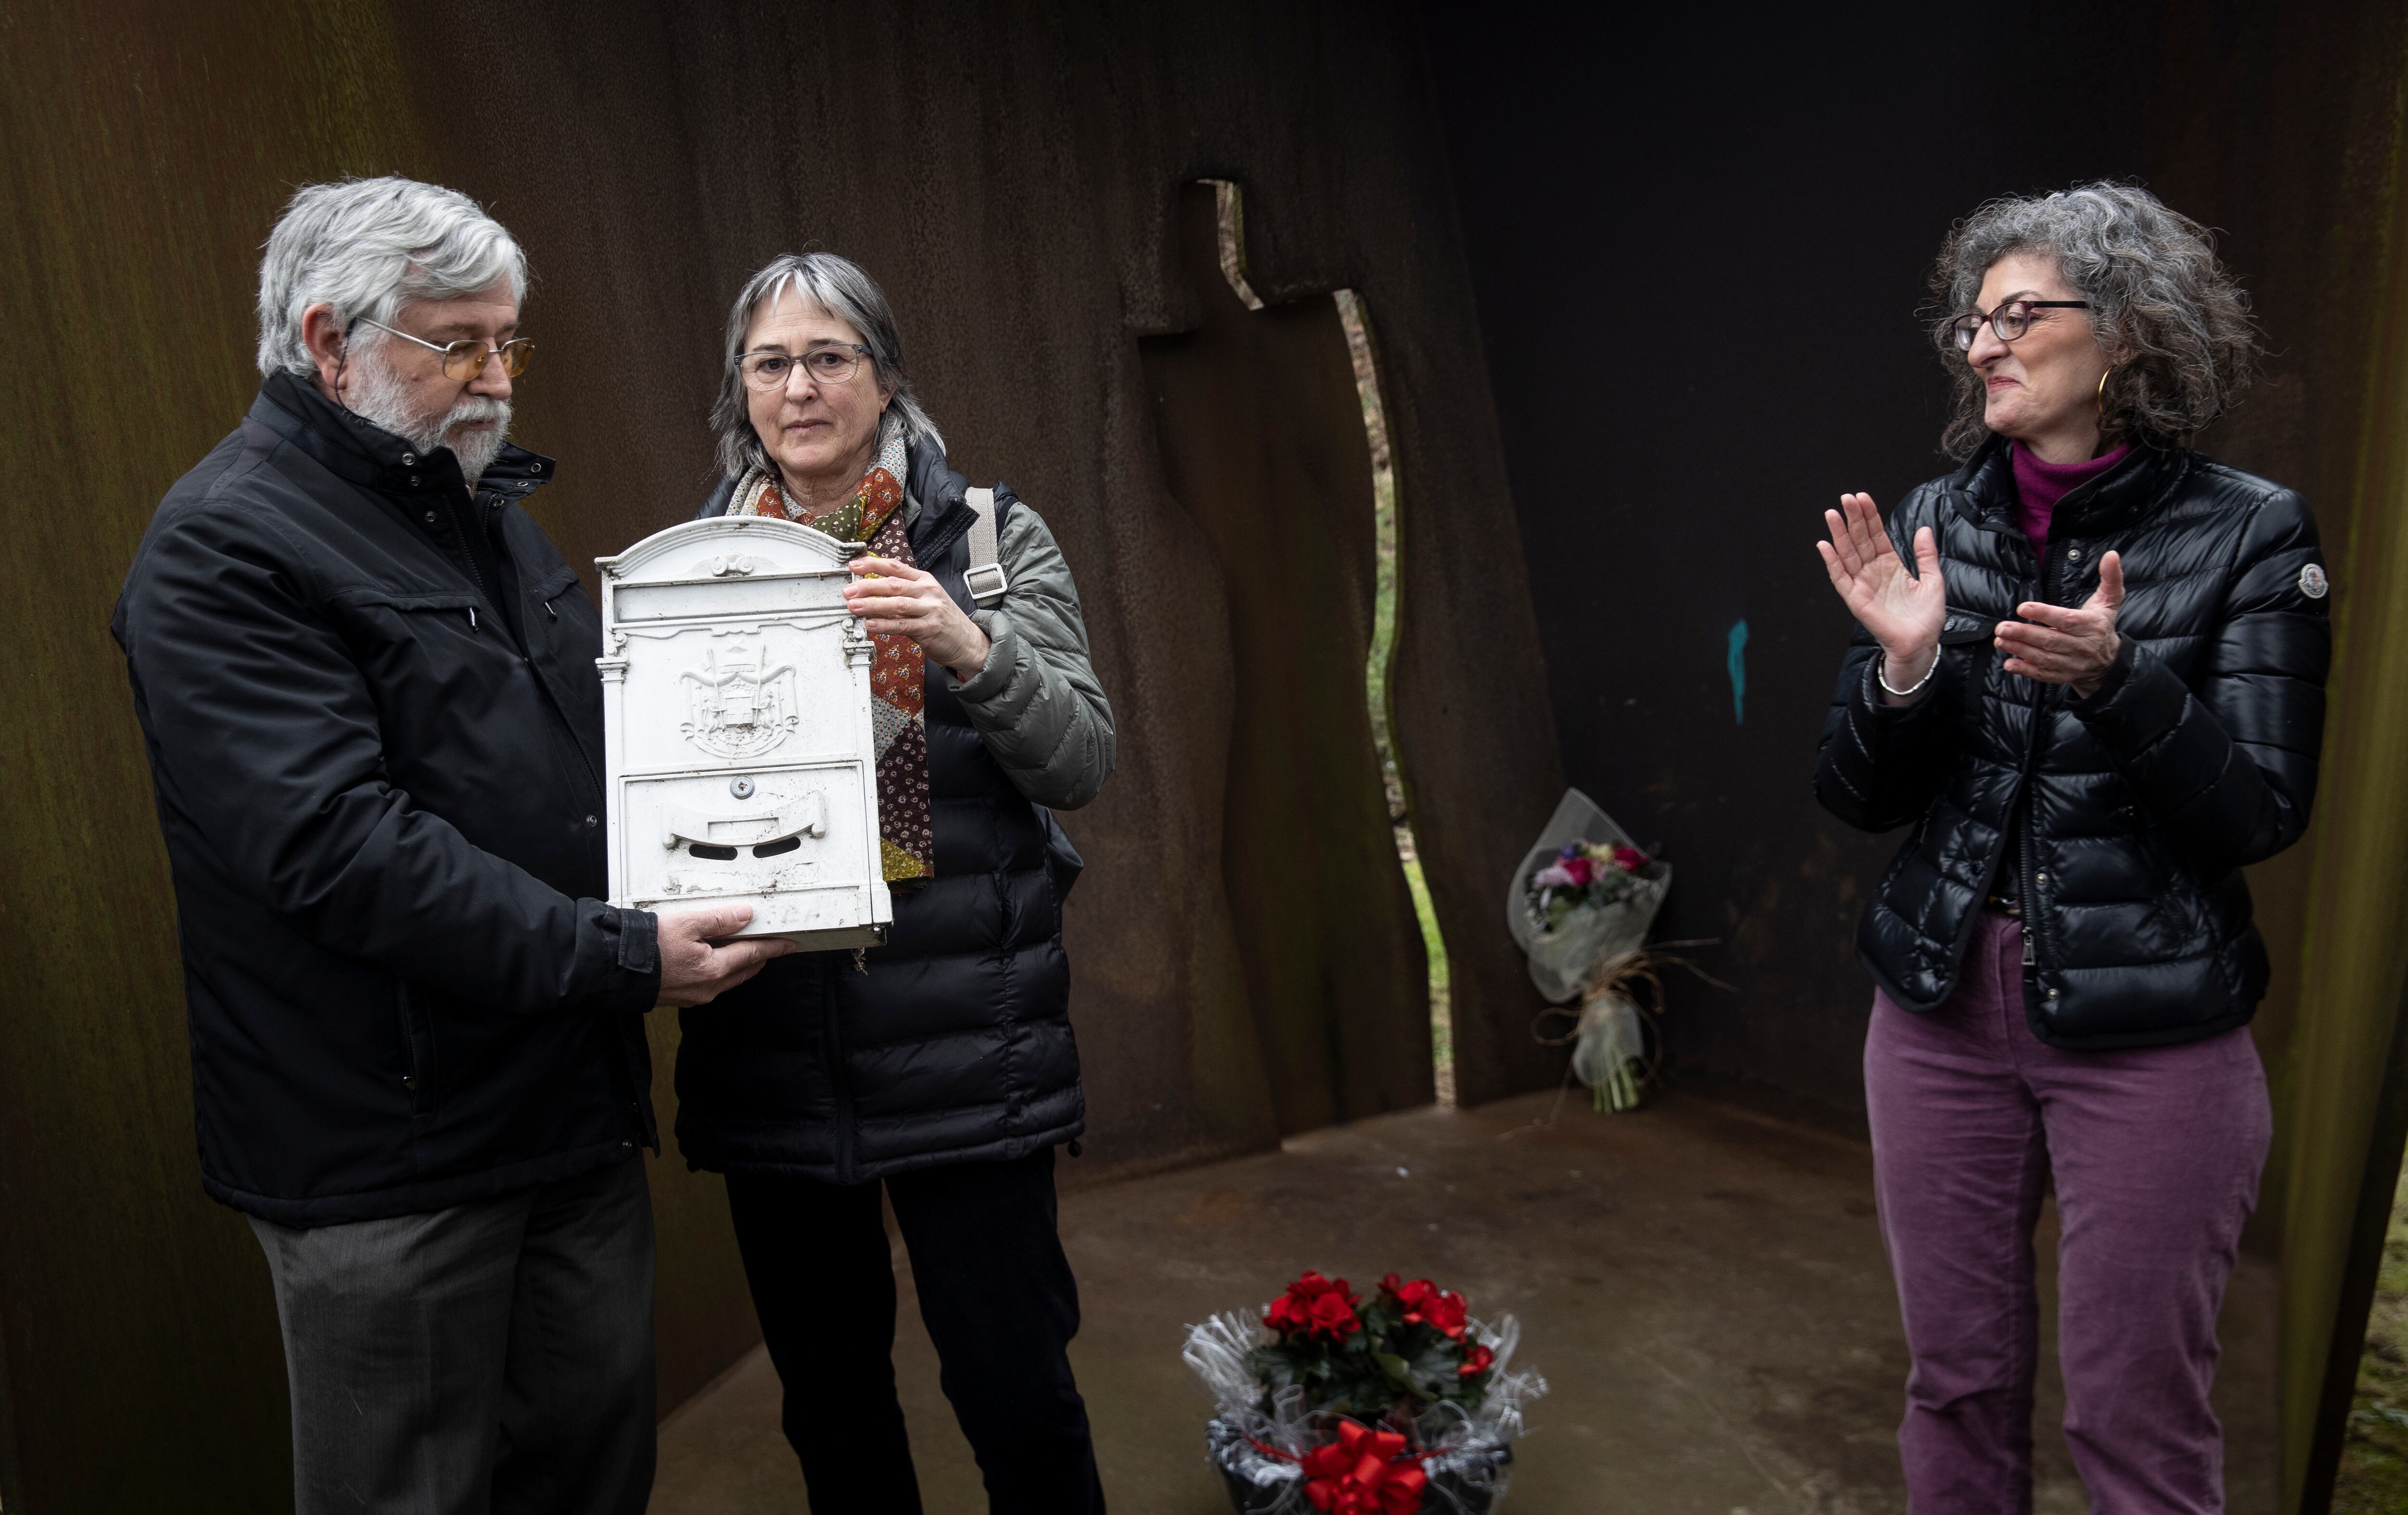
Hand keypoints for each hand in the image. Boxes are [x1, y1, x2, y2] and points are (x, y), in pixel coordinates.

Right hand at [656, 904, 790, 1006]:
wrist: (614, 968)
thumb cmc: (647, 947)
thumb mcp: (687, 923)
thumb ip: (719, 919)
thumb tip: (745, 915)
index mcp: (713, 969)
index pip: (753, 955)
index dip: (773, 947)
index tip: (789, 944)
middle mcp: (707, 987)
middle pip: (743, 970)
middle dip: (759, 957)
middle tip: (771, 946)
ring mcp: (693, 995)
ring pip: (727, 979)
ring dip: (739, 964)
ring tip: (746, 950)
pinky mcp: (679, 996)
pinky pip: (710, 983)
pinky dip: (719, 970)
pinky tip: (713, 960)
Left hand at [842, 556, 990, 678]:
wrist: (968, 641)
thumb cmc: (943, 620)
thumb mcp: (925, 600)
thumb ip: (901, 596)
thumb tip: (869, 594)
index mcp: (925, 580)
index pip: (895, 567)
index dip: (872, 564)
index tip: (853, 565)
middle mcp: (928, 592)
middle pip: (893, 584)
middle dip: (867, 586)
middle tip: (848, 590)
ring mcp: (930, 610)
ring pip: (897, 603)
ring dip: (872, 604)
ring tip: (853, 606)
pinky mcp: (929, 629)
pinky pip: (903, 626)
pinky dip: (884, 625)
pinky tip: (870, 624)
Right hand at [1817, 492, 1945, 697]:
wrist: (1921, 643)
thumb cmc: (1927, 616)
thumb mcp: (1933, 579)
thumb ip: (1926, 555)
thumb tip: (1923, 528)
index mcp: (1891, 564)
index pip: (1877, 535)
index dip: (1870, 516)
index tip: (1863, 497)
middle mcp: (1874, 571)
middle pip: (1860, 539)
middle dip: (1853, 518)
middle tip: (1846, 498)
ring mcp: (1863, 584)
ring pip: (1848, 554)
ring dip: (1839, 534)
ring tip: (1832, 514)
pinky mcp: (1855, 599)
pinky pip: (1840, 578)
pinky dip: (1832, 562)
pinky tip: (1825, 545)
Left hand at [1997, 550, 2123, 696]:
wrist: (2109, 662)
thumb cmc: (2102, 624)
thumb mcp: (2110, 600)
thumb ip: (2110, 577)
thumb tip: (2111, 554)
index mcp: (2092, 626)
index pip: (2067, 620)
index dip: (2044, 614)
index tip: (2022, 608)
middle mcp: (2083, 646)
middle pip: (2051, 640)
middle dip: (2024, 634)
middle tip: (2001, 627)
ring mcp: (2073, 664)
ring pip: (2044, 658)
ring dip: (2020, 650)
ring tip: (2000, 640)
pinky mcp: (2064, 676)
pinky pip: (2043, 675)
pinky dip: (2026, 670)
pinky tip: (2009, 664)